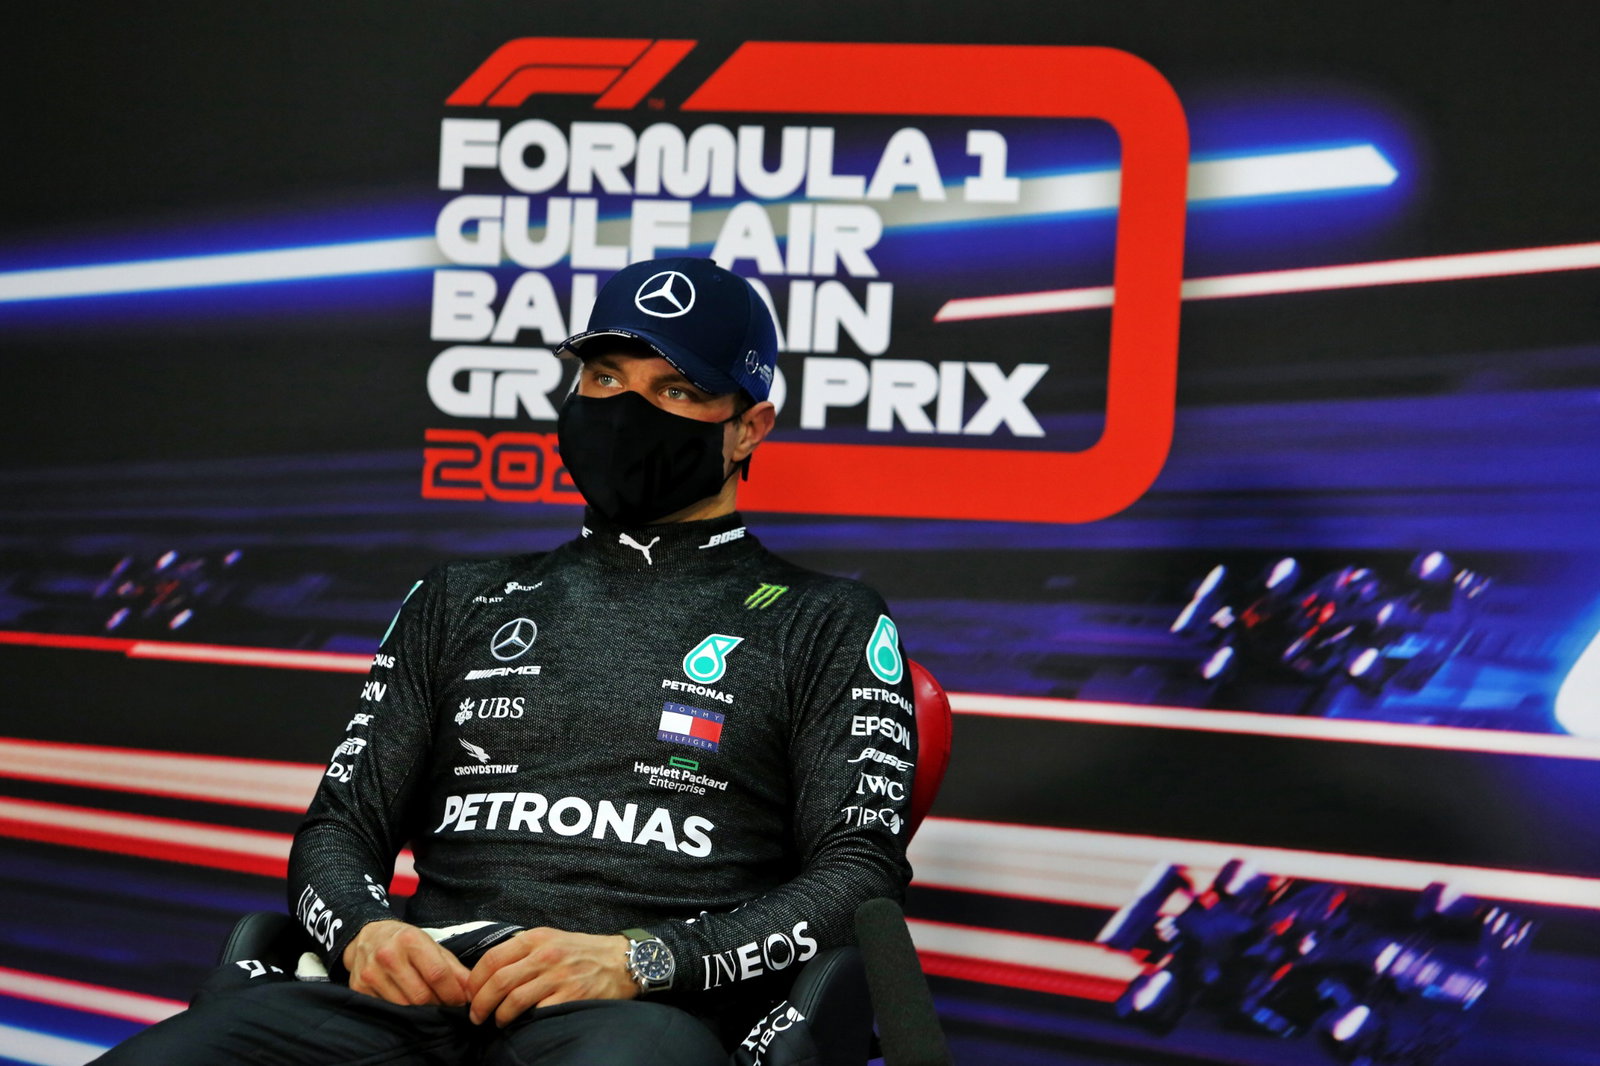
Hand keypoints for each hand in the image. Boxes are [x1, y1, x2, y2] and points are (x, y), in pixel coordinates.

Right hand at [341, 919, 471, 1006]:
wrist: (366, 936)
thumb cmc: (405, 941)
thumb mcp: (431, 945)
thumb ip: (453, 968)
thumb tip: (471, 992)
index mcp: (410, 940)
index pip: (437, 974)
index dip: (453, 992)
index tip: (461, 1002)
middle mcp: (388, 956)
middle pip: (420, 995)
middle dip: (438, 1005)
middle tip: (446, 1007)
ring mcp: (371, 974)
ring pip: (404, 1007)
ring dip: (422, 1013)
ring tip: (430, 1007)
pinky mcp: (359, 989)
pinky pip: (387, 1010)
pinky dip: (402, 1014)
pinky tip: (409, 1008)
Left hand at [467, 927, 635, 1025]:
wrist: (620, 961)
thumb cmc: (582, 952)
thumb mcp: (551, 939)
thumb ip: (523, 949)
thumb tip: (490, 971)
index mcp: (536, 939)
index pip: (492, 959)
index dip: (474, 980)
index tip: (469, 994)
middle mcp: (545, 955)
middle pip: (498, 981)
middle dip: (480, 1003)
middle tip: (476, 1016)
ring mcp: (558, 976)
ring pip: (513, 999)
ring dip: (498, 1016)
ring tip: (497, 1022)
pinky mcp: (571, 996)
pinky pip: (537, 1012)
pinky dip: (523, 1021)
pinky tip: (521, 1024)